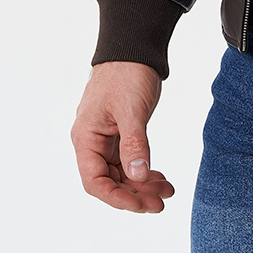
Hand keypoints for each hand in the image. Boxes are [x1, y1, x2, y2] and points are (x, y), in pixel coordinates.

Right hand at [71, 61, 174, 213]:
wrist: (133, 47)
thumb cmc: (126, 72)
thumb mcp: (132, 110)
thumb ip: (134, 144)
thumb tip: (138, 177)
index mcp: (86, 137)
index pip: (94, 181)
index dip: (116, 198)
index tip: (140, 205)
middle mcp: (92, 141)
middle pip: (109, 181)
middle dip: (134, 195)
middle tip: (160, 204)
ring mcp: (106, 138)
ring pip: (121, 173)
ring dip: (142, 185)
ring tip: (167, 192)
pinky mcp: (120, 133)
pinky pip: (129, 160)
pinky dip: (144, 170)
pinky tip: (160, 177)